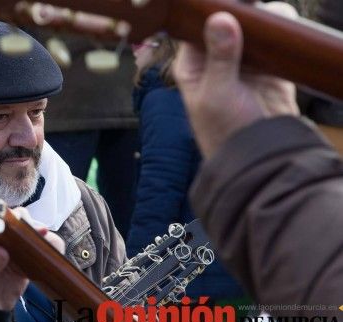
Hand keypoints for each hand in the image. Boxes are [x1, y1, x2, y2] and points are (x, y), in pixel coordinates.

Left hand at [0, 229, 64, 310]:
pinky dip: (47, 252)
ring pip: (30, 237)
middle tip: (40, 232)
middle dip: (30, 226)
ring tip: (50, 242)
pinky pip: (38, 254)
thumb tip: (2, 250)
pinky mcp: (24, 264)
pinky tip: (53, 252)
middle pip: (18, 224)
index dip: (10, 219)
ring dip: (41, 237)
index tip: (21, 223)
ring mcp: (13, 251)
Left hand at [173, 1, 299, 158]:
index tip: (229, 5)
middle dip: (240, 16)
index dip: (211, 13)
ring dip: (261, 24)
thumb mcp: (217, 94)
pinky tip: (278, 38)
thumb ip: (220, 57)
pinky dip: (278, 36)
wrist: (258, 156)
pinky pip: (273, 43)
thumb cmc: (224, 132)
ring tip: (266, 28)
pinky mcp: (268, 69)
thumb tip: (221, 18)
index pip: (197, 28)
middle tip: (253, 13)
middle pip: (226, 24)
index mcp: (193, 66)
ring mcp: (242, 64)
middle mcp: (215, 61)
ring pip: (251, 30)